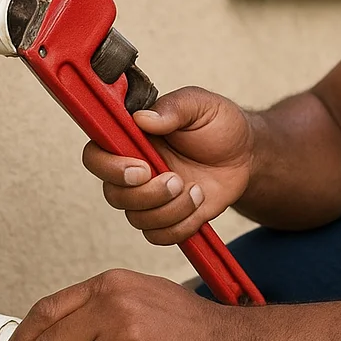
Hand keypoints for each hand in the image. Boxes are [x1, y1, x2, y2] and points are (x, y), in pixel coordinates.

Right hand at [85, 86, 255, 245]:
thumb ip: (173, 107)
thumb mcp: (201, 105)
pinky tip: (199, 204)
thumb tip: (142, 118)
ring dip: (170, 209)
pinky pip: (158, 235)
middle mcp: (133, 169)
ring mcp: (148, 196)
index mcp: (132, 138)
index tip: (143, 168)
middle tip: (177, 179)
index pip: (95, 155)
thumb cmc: (219, 125)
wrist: (245, 156)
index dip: (110, 168)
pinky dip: (181, 225)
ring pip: (136, 219)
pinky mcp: (166, 217)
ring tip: (196, 190)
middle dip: (147, 194)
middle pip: (113, 194)